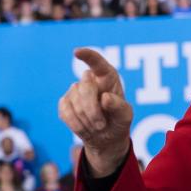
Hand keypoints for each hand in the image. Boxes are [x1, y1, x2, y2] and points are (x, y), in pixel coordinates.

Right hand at [59, 48, 133, 176]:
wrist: (106, 138)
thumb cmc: (118, 121)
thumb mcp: (126, 116)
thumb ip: (119, 106)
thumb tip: (105, 98)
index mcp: (107, 76)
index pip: (97, 62)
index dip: (87, 56)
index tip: (77, 52)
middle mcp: (89, 80)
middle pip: (85, 88)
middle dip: (93, 110)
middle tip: (101, 124)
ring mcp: (74, 90)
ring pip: (75, 103)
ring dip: (88, 120)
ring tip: (97, 126)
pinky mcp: (64, 103)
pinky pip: (66, 112)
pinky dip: (77, 125)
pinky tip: (85, 127)